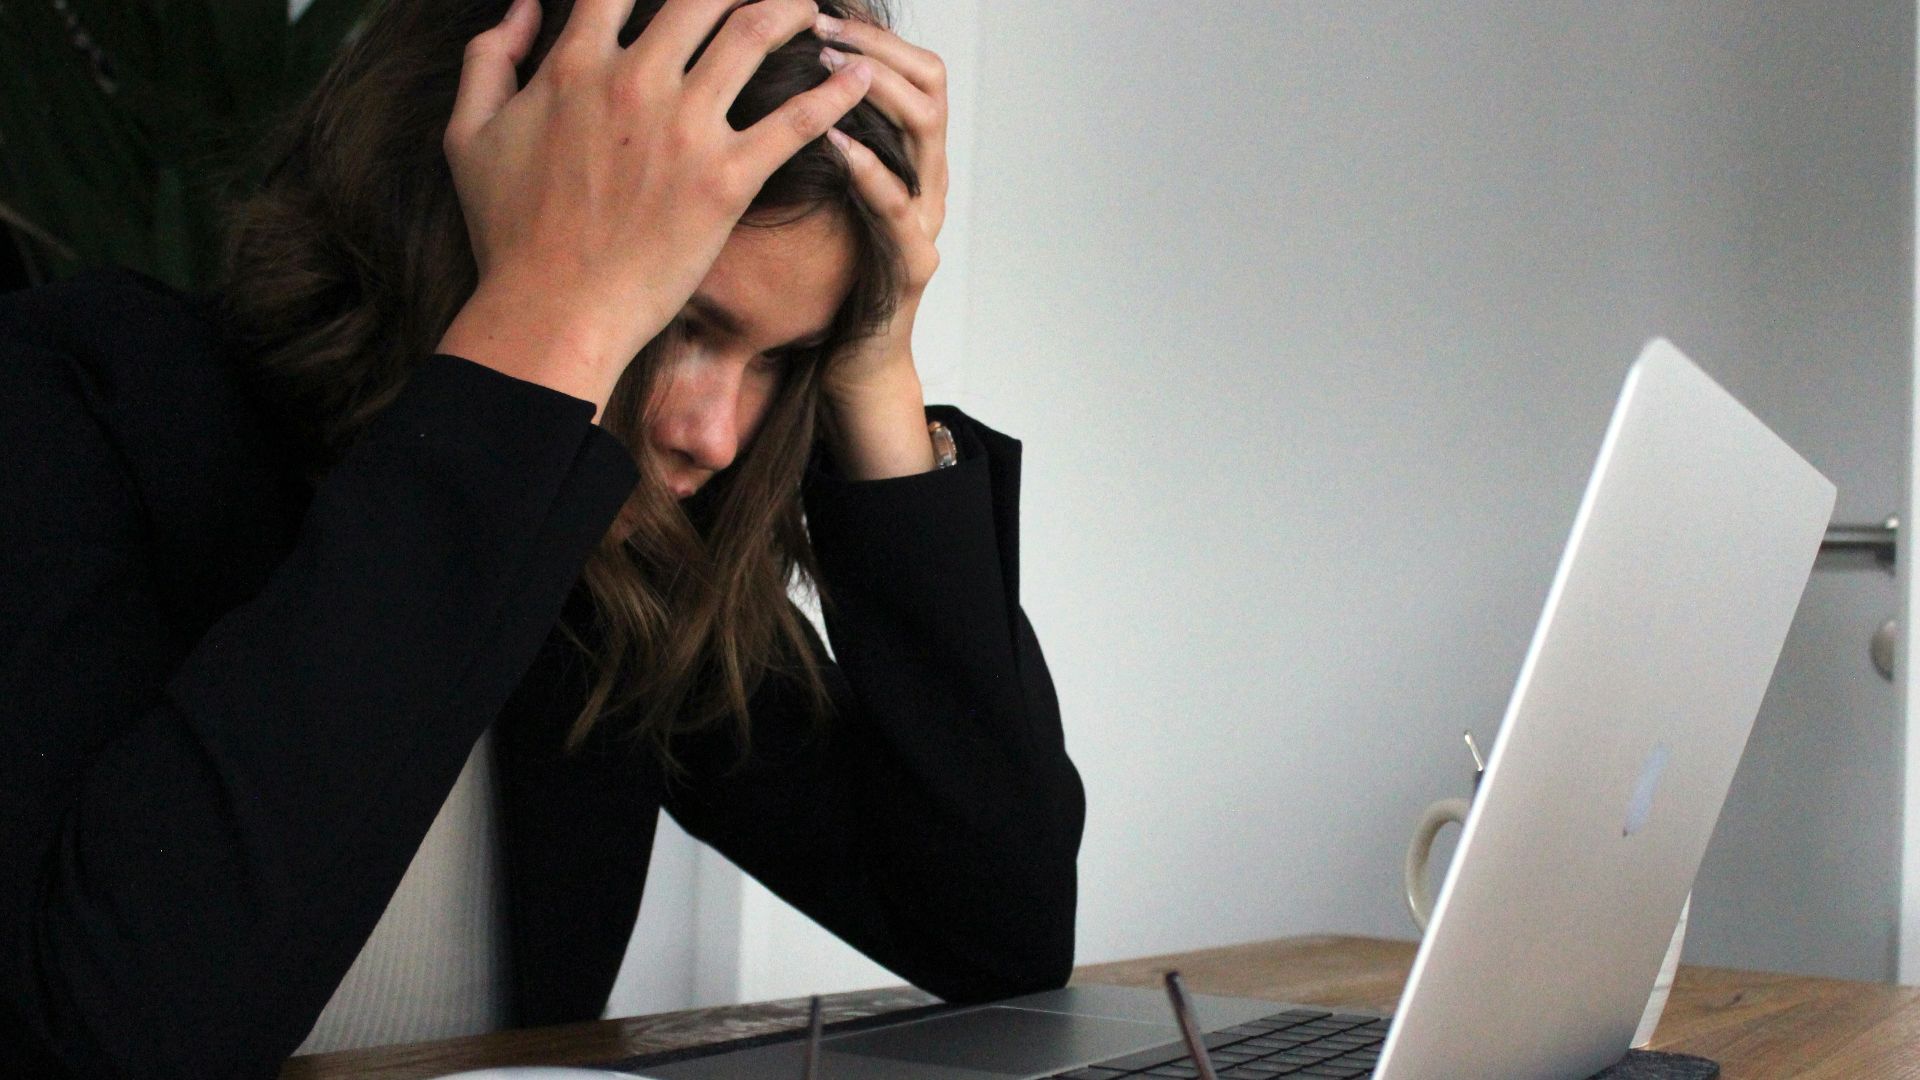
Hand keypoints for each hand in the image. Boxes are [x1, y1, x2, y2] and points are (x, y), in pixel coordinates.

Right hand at [437, 0, 873, 416]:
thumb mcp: (468, 137)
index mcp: (574, 65)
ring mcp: (683, 129)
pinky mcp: (725, 180)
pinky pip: (795, 121)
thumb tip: (519, 10)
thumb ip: (489, 60)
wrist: (551, 313)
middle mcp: (633, 81)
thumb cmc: (509, 234)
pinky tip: (861, 77)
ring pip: (753, 34)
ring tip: (816, 8)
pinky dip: (836, 93)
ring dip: (792, 9)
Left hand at [814, 13, 948, 477]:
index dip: (871, 33)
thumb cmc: (821, 277)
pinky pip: (899, 206)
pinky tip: (833, 141)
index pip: (911, 66)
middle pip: (929, 82)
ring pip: (927, 130)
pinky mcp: (913, 264)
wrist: (847, 363)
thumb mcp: (809, 194)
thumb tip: (749, 78)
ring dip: (875, 90)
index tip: (818, 12)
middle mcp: (925, 178)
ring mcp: (926, 219)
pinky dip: (868, 168)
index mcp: (903, 156)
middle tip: (820, 28)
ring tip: (824, 68)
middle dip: (874, 47)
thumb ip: (799, 139)